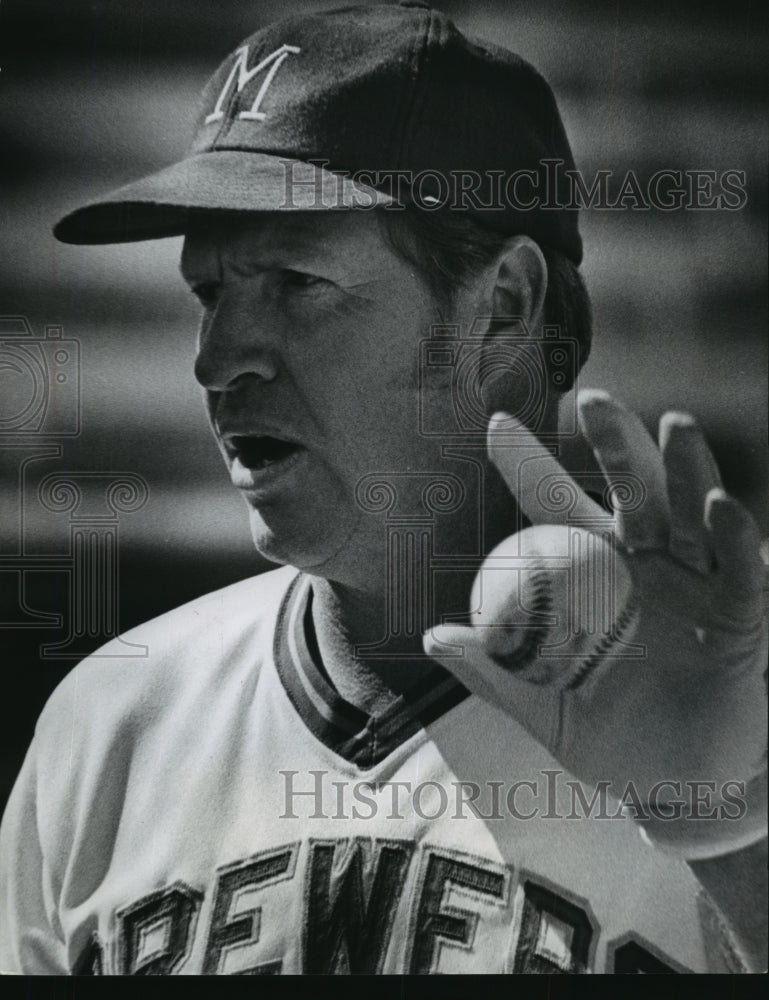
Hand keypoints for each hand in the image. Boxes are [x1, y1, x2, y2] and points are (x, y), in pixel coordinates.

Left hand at [424, 390, 767, 857]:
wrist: (679, 788)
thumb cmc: (610, 741)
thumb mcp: (543, 710)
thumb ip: (495, 672)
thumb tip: (432, 636)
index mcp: (591, 575)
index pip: (554, 507)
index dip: (528, 465)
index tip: (495, 424)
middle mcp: (644, 565)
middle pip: (630, 491)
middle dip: (615, 444)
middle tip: (594, 399)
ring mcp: (697, 584)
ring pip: (690, 513)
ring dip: (685, 468)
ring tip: (673, 424)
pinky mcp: (743, 617)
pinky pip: (742, 572)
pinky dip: (735, 538)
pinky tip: (719, 506)